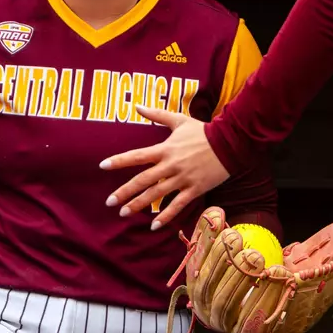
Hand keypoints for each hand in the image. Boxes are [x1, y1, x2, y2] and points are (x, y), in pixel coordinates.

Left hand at [100, 105, 229, 228]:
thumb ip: (157, 114)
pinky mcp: (194, 189)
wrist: (230, 142)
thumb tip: (137, 105)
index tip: (103, 166)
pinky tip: (154, 226)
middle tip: (109, 202)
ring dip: (139, 205)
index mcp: (165, 149)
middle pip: (142, 180)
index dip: (119, 161)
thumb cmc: (203, 131)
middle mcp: (170, 166)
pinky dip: (166, 216)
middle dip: (124, 192)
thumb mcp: (179, 120)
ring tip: (124, 213)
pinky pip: (178, 205)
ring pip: (156, 195)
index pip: (137, 156)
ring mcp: (182, 179)